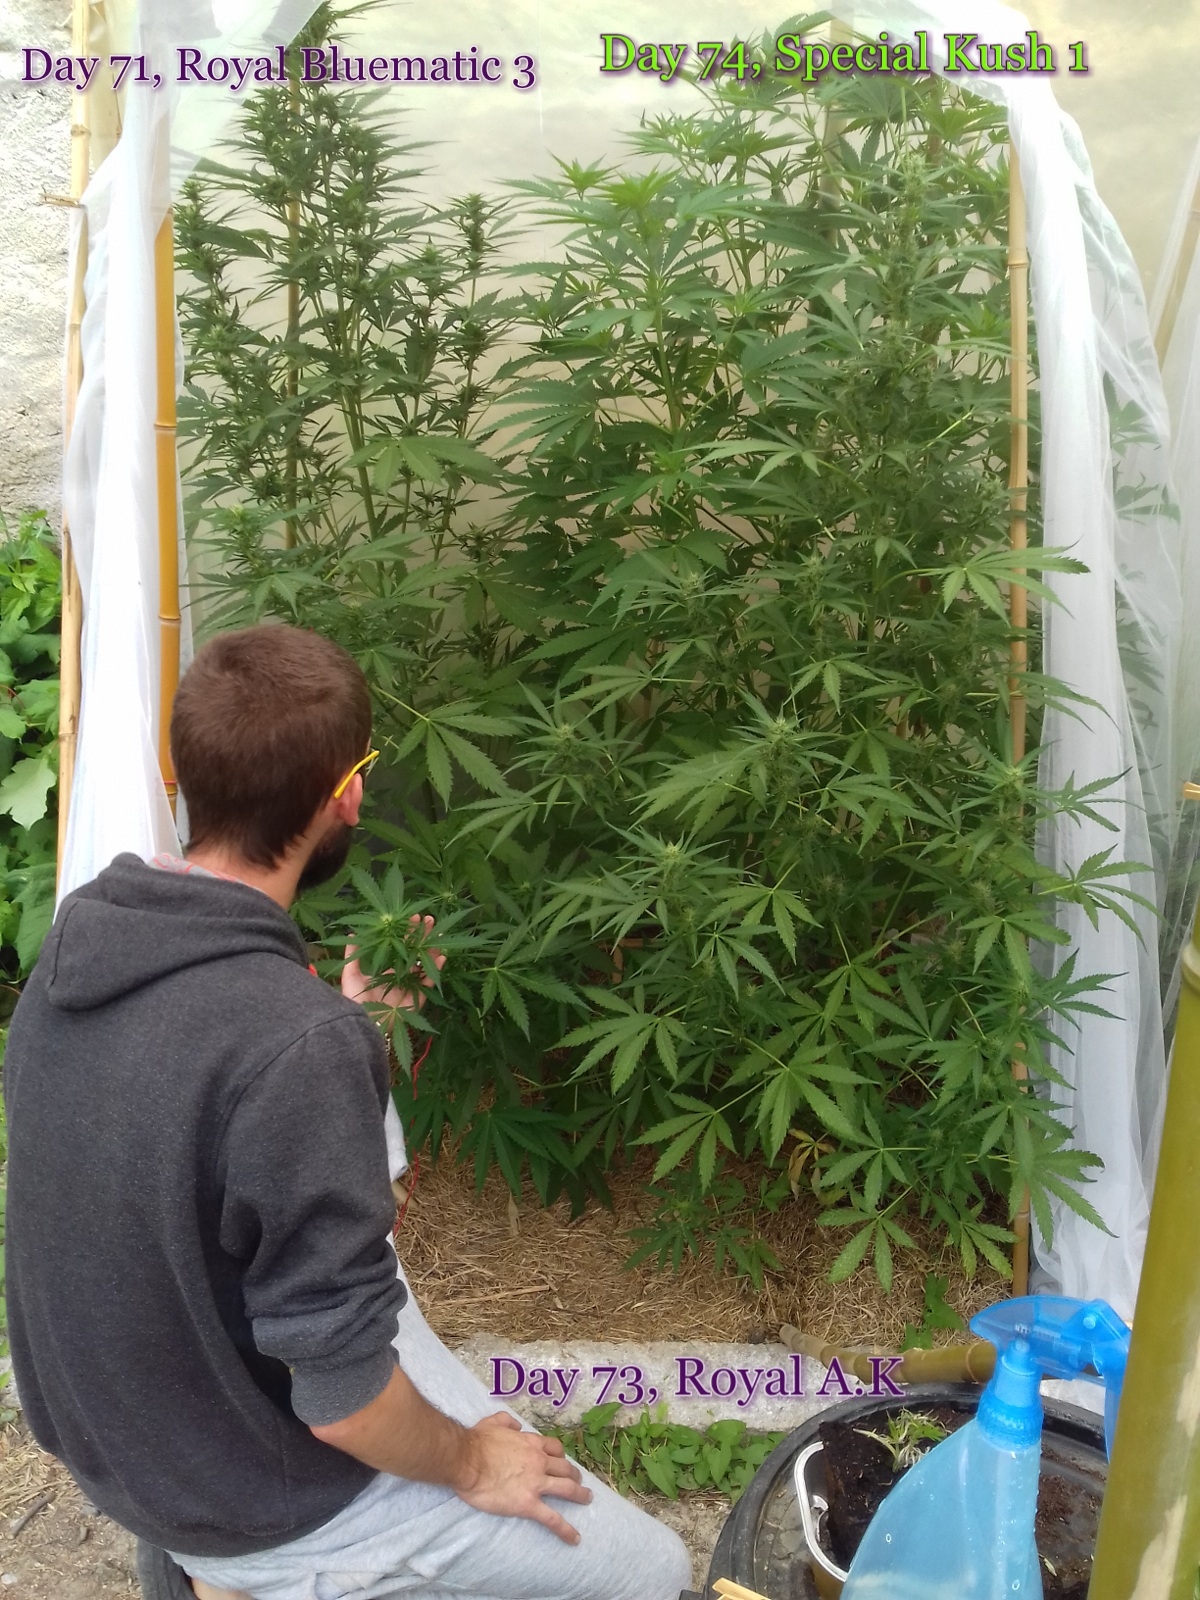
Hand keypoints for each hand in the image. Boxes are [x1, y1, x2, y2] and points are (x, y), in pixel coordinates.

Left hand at [341, 916, 444, 1015]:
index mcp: (386, 972)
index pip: (400, 947)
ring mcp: (410, 987)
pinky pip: (429, 982)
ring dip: (432, 949)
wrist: (363, 1024)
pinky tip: (442, 956)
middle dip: (423, 936)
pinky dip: (437, 970)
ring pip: (425, 965)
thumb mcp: (350, 975)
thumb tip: (352, 933)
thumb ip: (353, 954)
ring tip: (439, 934)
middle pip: (415, 953)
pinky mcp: (418, 998)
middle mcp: (400, 977)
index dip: (407, 933)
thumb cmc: (355, 1000)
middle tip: (430, 919)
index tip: (413, 917)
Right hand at [455, 1413, 590, 1544]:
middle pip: (565, 1468)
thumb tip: (516, 1425)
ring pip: (566, 1489)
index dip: (561, 1455)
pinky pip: (552, 1519)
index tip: (562, 1461)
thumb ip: (508, 1421)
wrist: (467, 1461)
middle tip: (579, 1481)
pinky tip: (575, 1538)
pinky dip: (566, 1529)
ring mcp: (536, 1484)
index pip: (554, 1448)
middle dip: (574, 1475)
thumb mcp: (494, 1422)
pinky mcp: (528, 1504)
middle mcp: (539, 1461)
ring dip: (579, 1494)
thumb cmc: (477, 1442)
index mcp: (531, 1444)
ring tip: (587, 1499)